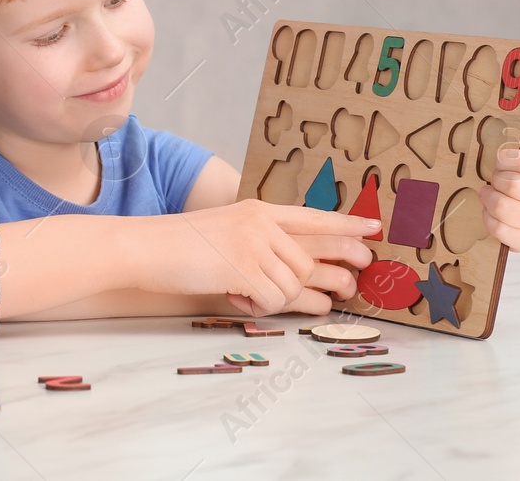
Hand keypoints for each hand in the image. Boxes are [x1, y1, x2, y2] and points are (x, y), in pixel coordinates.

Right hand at [140, 199, 377, 316]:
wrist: (145, 247)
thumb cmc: (181, 245)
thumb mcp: (226, 229)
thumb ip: (260, 240)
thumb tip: (298, 269)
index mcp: (259, 210)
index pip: (313, 217)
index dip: (346, 225)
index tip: (374, 230)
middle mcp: (262, 222)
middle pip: (314, 257)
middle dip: (335, 276)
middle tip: (349, 288)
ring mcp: (253, 243)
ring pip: (294, 284)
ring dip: (281, 300)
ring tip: (255, 297)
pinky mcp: (244, 267)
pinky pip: (274, 300)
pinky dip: (260, 308)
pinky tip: (239, 300)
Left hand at [481, 121, 519, 251]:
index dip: (509, 159)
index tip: (501, 159)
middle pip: (515, 186)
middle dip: (497, 178)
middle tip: (495, 177)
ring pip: (504, 208)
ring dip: (489, 197)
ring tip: (489, 192)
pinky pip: (500, 230)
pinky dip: (488, 217)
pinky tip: (490, 210)